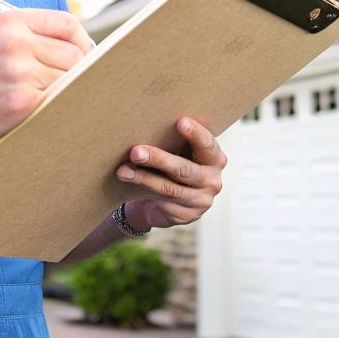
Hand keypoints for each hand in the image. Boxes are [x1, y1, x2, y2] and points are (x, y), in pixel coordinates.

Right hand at [0, 8, 93, 154]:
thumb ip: (30, 37)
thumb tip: (78, 46)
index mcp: (10, 22)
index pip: (67, 23)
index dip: (82, 41)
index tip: (85, 55)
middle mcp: (16, 41)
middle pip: (75, 53)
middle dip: (77, 71)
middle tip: (68, 84)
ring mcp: (21, 71)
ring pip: (70, 80)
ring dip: (64, 91)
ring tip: (46, 99)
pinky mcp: (23, 101)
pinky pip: (58, 101)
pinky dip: (56, 107)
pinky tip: (40, 111)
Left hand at [118, 116, 226, 231]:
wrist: (167, 201)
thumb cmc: (174, 165)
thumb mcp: (180, 152)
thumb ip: (175, 142)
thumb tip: (149, 122)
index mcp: (215, 159)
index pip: (207, 145)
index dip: (195, 134)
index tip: (180, 121)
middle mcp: (212, 181)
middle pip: (184, 169)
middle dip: (158, 159)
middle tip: (136, 151)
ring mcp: (201, 201)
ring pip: (169, 188)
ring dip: (143, 178)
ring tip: (123, 170)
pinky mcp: (186, 216)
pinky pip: (162, 202)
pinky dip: (143, 191)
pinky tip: (128, 182)